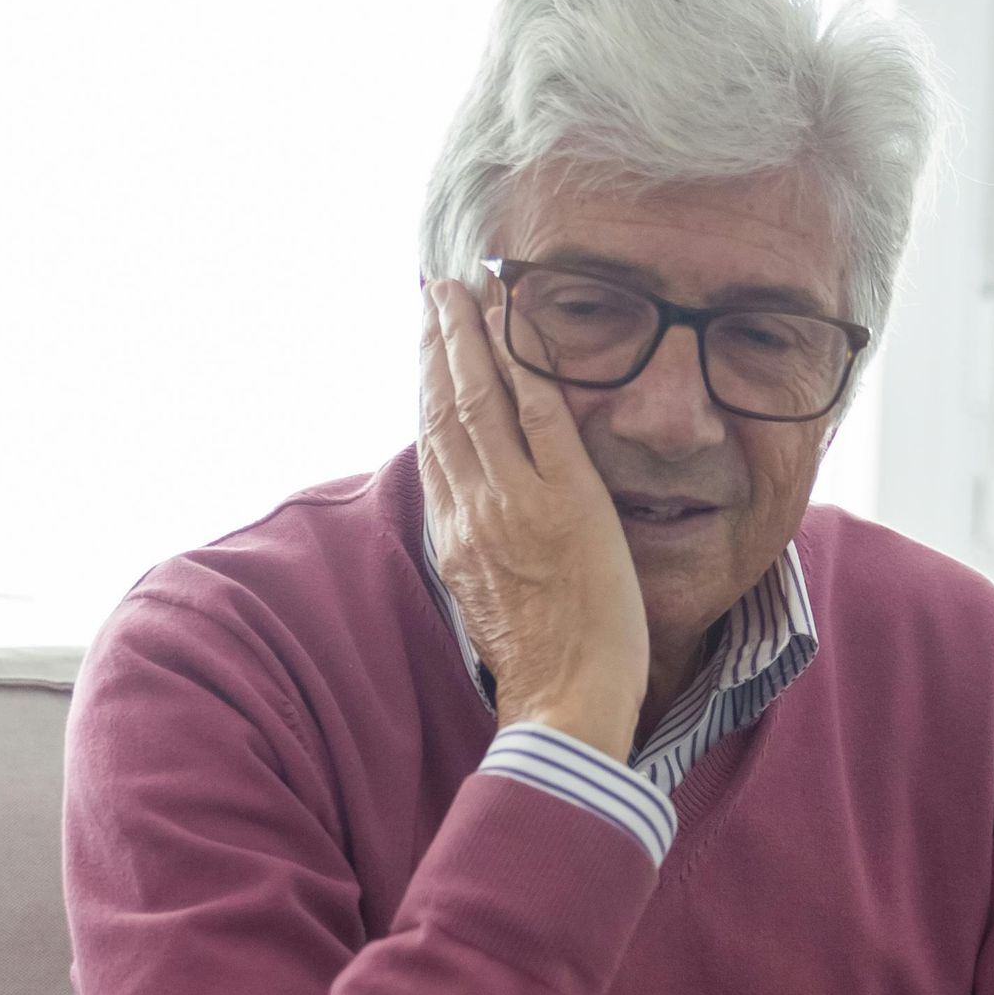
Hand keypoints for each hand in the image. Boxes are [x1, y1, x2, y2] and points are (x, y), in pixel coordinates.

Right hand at [417, 277, 648, 758]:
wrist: (564, 702)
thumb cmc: (538, 665)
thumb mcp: (484, 602)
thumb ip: (475, 552)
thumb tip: (472, 527)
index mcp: (453, 536)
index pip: (433, 443)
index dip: (425, 386)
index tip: (425, 345)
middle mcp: (472, 510)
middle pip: (445, 408)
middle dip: (437, 344)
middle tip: (434, 293)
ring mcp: (516, 501)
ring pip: (480, 399)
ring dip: (468, 337)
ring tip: (461, 292)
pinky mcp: (568, 499)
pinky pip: (540, 413)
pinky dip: (524, 362)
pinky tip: (515, 323)